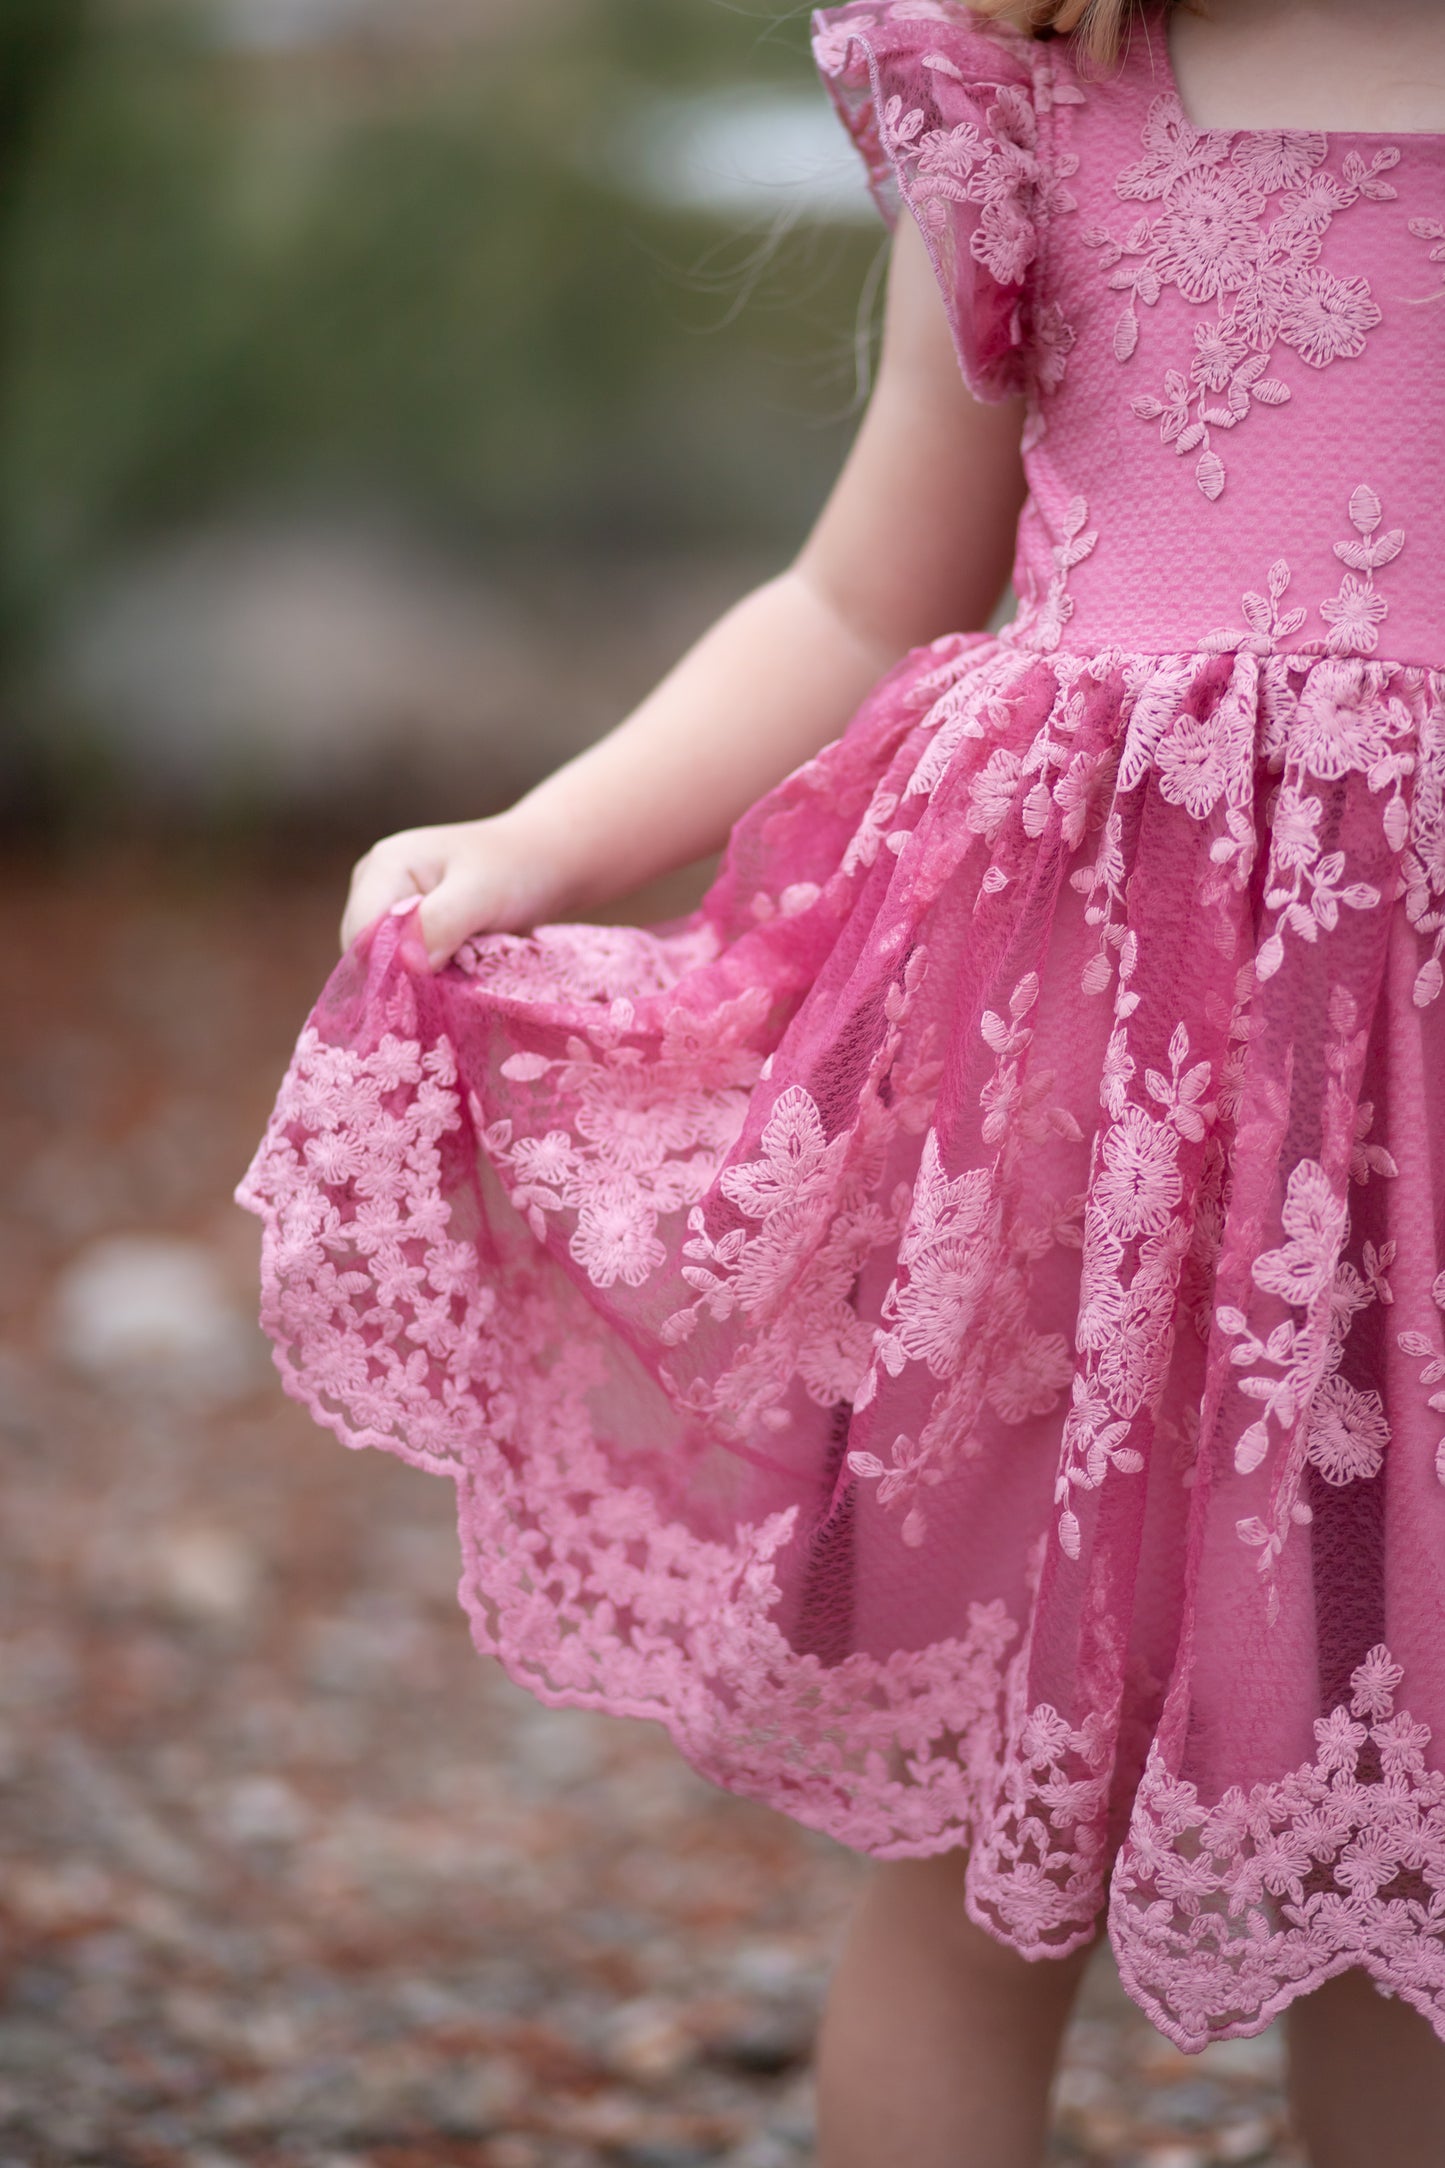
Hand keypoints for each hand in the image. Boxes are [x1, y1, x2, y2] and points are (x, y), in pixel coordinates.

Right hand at [340, 815, 566, 968]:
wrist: (543, 861)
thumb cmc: (517, 869)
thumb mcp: (482, 893)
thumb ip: (441, 923)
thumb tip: (405, 964)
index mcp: (383, 867)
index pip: (359, 937)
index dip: (386, 972)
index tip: (428, 995)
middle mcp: (375, 886)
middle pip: (366, 955)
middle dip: (403, 979)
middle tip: (453, 987)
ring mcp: (389, 907)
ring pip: (385, 966)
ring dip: (420, 982)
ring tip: (461, 975)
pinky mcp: (407, 927)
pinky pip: (405, 966)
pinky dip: (430, 978)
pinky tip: (460, 974)